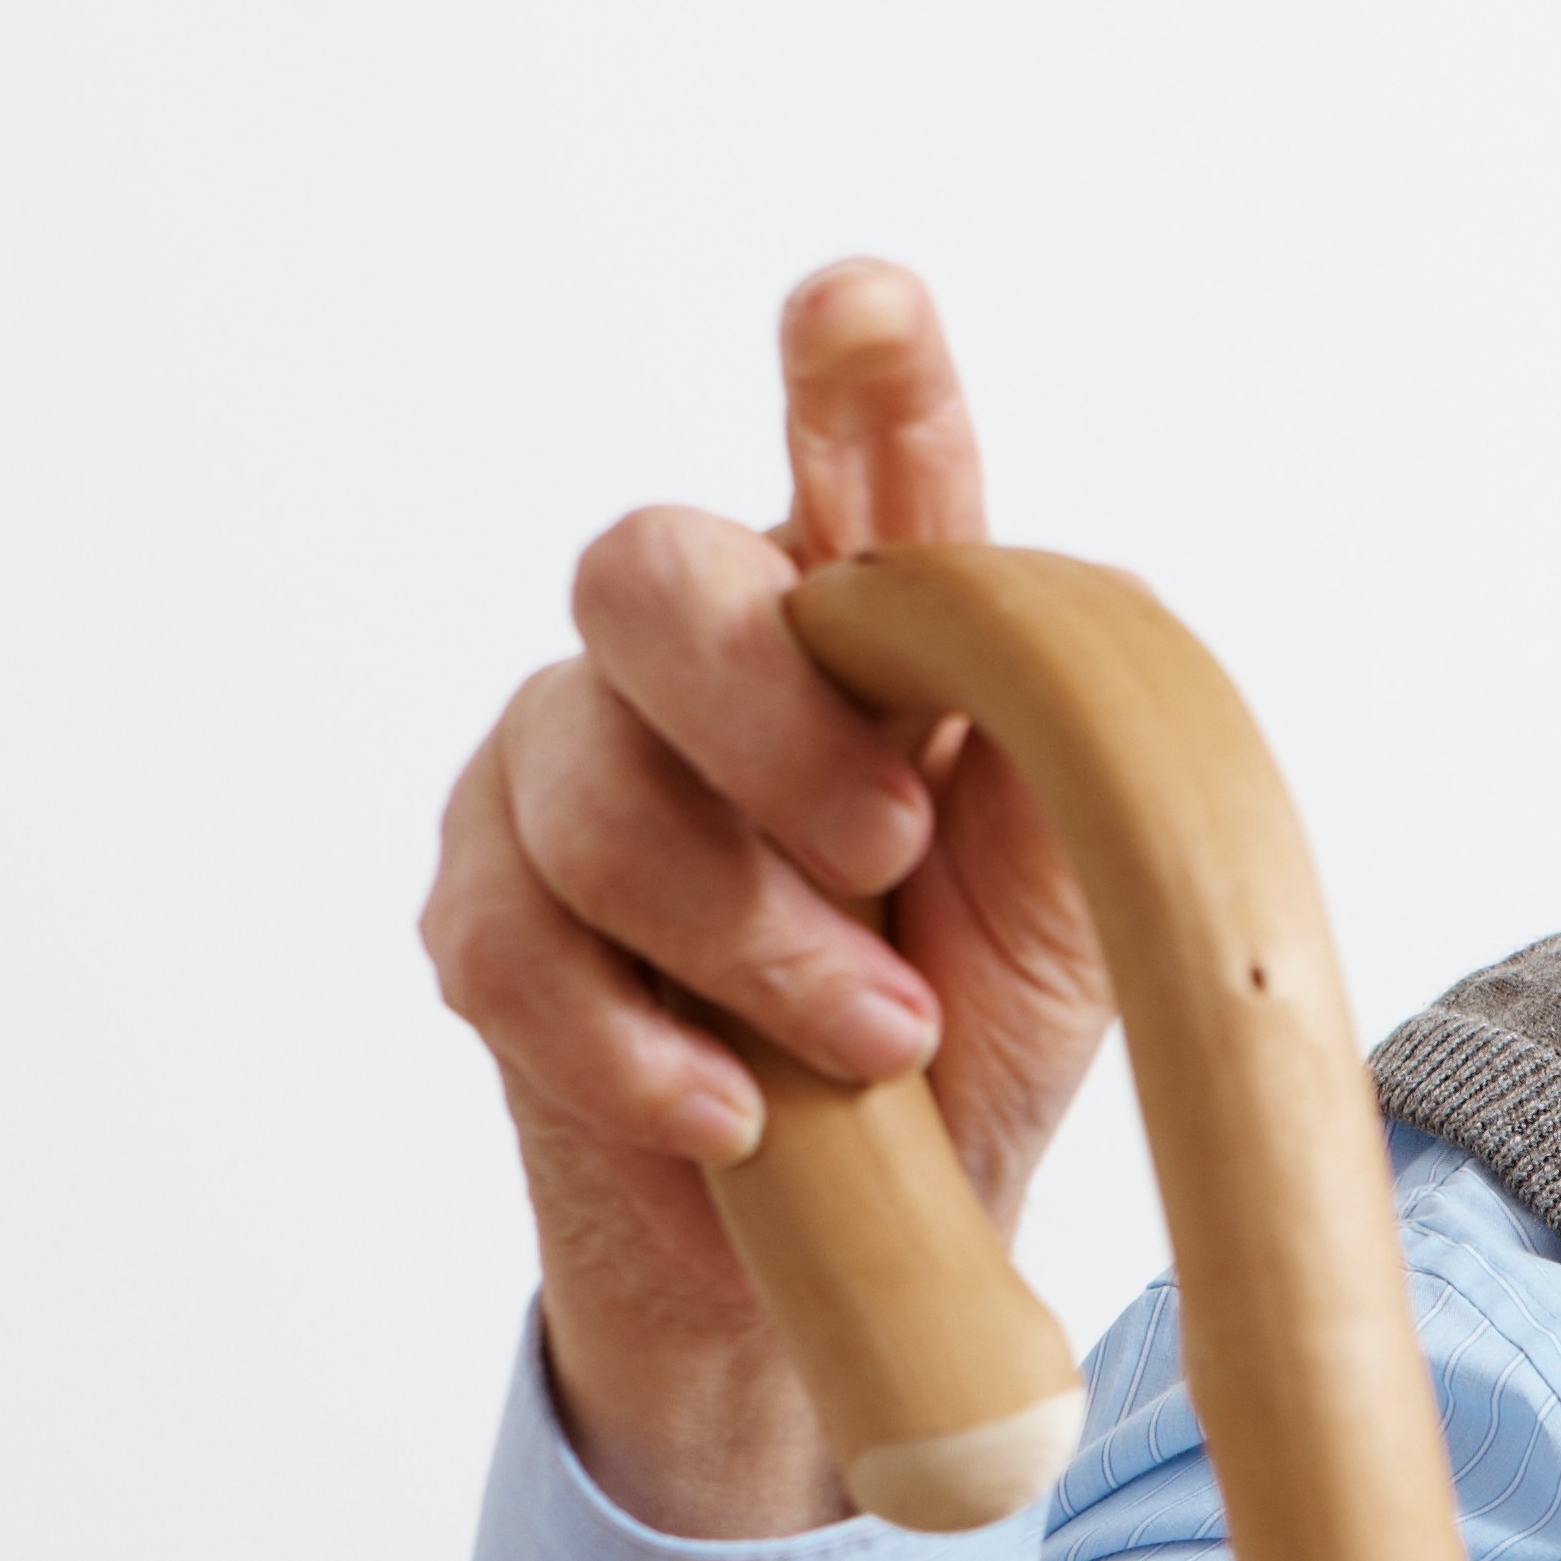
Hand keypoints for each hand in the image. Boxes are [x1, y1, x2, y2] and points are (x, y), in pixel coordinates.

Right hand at [417, 263, 1111, 1537]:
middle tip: (887, 850)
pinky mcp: (483, 916)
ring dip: (753, 938)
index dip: (856, 380)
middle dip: (769, 723)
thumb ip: (1062, 758)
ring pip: (590, 785)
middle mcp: (695, 656)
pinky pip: (515, 946)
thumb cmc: (975, 1032)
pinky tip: (741, 1112)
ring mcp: (561, 771)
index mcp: (866, 624)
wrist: (859, 1254)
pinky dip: (647, 1049)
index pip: (857, 460)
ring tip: (877, 1043)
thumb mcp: (1077, 904)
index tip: (864, 306)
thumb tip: (1034, 654)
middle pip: (647, 577)